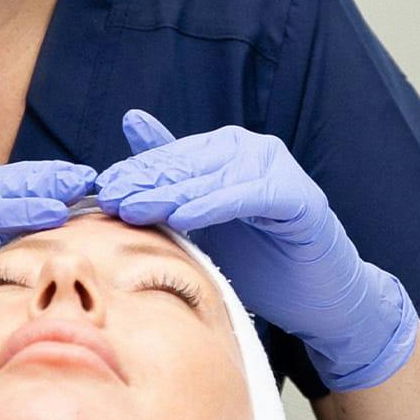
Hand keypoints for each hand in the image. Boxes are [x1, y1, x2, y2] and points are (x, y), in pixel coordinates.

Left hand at [94, 110, 418, 390]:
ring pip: (215, 177)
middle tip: (113, 199)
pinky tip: (185, 218)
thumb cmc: (258, 260)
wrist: (316, 300)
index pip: (173, 156)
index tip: (103, 189)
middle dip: (148, 181)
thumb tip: (131, 118)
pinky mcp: (301, 198)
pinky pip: (251, 196)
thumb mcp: (202, 220)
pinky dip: (217, 205)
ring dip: (174, 193)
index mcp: (227, 150)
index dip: (138, 171)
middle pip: (191, 162)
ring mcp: (279, 170)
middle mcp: (253, 150)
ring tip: (138, 209)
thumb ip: (171, 175)